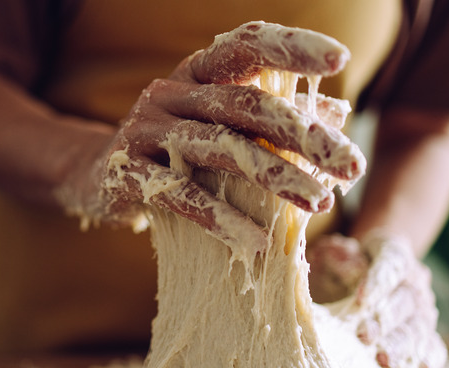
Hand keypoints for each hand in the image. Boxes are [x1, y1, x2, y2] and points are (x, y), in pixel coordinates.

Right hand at [97, 22, 364, 251]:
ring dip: (276, 176)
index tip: (341, 59)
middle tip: (351, 163)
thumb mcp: (219, 125)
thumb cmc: (174, 149)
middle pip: (244, 104)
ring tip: (321, 203)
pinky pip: (179, 195)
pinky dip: (220, 218)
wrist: (97, 176)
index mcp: (197, 72)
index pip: (246, 45)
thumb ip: (272, 117)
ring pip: (218, 147)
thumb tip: (337, 114)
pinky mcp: (127, 173)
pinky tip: (258, 240)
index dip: (292, 46)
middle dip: (303, 134)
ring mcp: (145, 130)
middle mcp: (170, 92)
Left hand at [308, 232, 447, 367]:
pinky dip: (429, 358)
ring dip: (401, 344)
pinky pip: (434, 346)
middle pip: (406, 298)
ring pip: (418, 326)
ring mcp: (422, 308)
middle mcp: (414, 279)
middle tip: (364, 335)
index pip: (393, 261)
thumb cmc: (337, 264)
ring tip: (384, 360)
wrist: (349, 276)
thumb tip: (354, 269)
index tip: (360, 299)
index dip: (379, 280)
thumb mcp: (329, 254)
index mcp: (394, 252)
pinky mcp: (424, 333)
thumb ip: (339, 257)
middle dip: (385, 319)